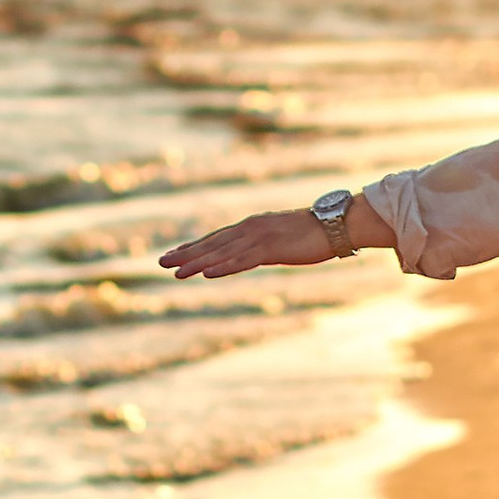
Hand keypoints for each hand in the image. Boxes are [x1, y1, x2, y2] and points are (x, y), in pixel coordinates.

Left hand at [158, 209, 331, 281]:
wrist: (337, 223)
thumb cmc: (314, 232)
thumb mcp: (282, 239)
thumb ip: (265, 246)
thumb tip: (256, 253)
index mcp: (252, 226)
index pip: (216, 237)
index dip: (193, 246)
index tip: (173, 254)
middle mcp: (250, 229)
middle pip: (212, 243)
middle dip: (185, 254)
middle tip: (161, 262)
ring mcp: (259, 238)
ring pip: (221, 253)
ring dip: (197, 263)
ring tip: (176, 272)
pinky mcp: (271, 249)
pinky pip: (243, 261)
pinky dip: (224, 267)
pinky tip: (208, 274)